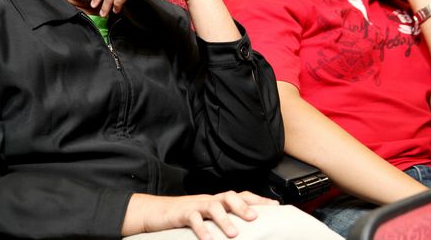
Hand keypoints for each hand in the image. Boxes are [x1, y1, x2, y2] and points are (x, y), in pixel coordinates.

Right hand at [123, 191, 279, 239]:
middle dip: (244, 206)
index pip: (241, 195)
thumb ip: (223, 219)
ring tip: (233, 234)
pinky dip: (201, 228)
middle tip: (255, 218)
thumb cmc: (184, 216)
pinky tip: (208, 238)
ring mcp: (195, 205)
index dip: (258, 199)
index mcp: (217, 201)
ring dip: (225, 219)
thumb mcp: (206, 217)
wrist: (155, 212)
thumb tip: (244, 229)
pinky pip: (193, 218)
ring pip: (213, 206)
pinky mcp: (181, 213)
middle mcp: (209, 200)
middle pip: (229, 196)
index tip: (275, 206)